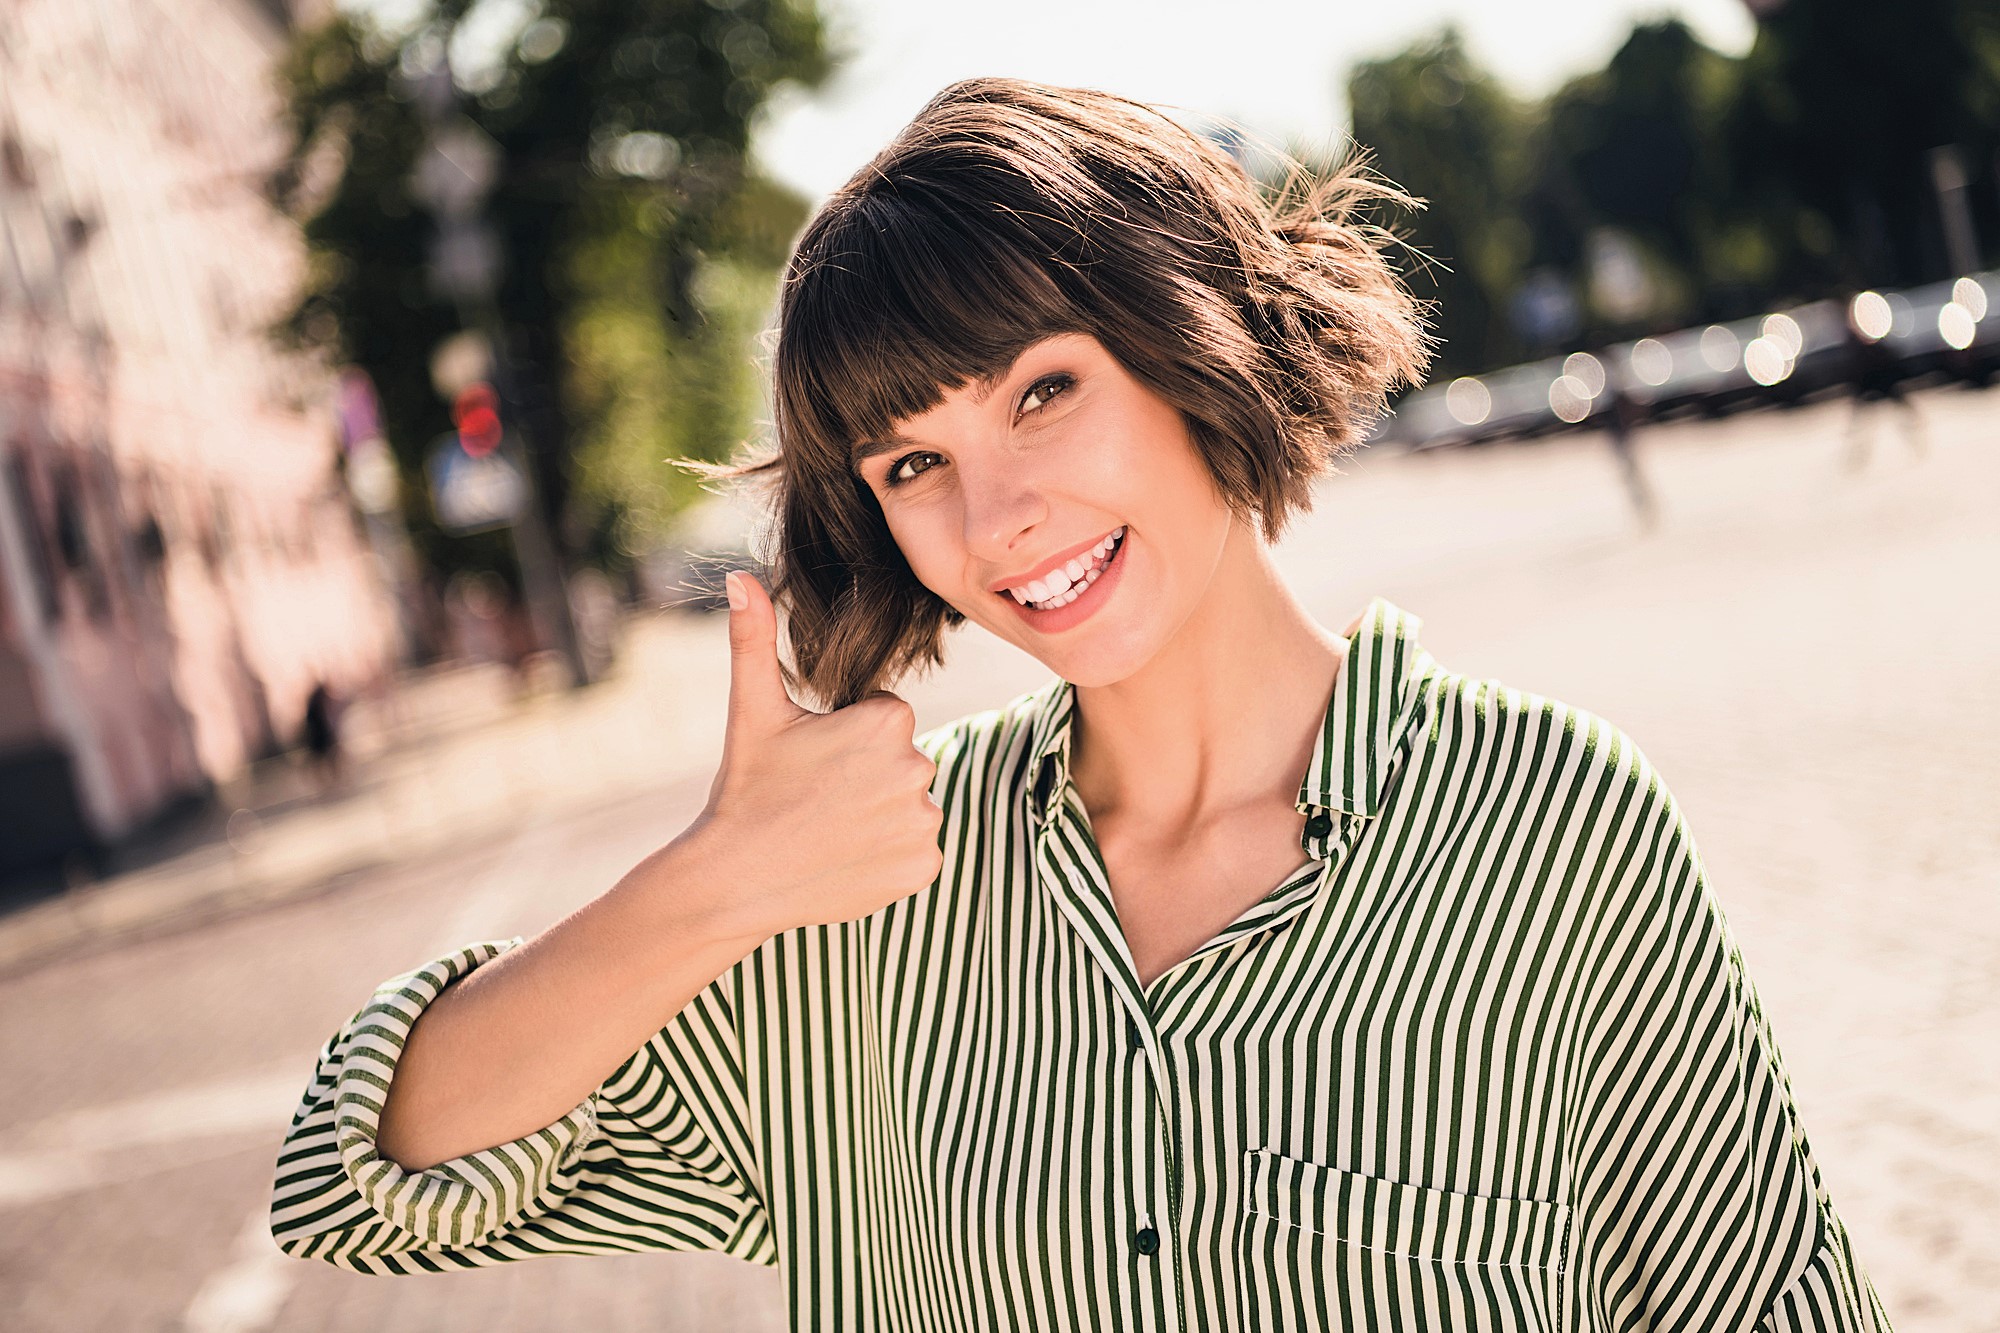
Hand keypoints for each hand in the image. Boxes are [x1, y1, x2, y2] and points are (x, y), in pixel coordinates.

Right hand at [686, 570, 944, 943]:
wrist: (736, 879)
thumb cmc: (747, 788)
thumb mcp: (752, 708)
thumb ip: (754, 637)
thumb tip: (738, 577)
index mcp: (887, 721)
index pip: (884, 717)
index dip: (846, 737)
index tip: (813, 762)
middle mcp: (917, 767)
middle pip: (901, 761)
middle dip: (866, 775)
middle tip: (816, 797)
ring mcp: (924, 822)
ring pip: (910, 805)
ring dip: (880, 814)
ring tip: (828, 829)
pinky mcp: (924, 867)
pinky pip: (918, 851)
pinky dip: (891, 856)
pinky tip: (848, 858)